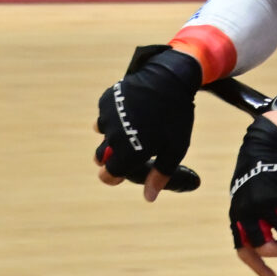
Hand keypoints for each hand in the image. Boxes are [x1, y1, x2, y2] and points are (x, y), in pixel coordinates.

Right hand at [93, 44, 202, 198]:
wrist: (169, 77)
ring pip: (104, 135)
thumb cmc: (175, 117)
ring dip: (114, 135)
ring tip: (136, 126)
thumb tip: (148, 198)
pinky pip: (105, 115)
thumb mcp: (174, 149)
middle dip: (112, 157)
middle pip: (101, 158)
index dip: (113, 177)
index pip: (109, 175)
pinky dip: (115, 117)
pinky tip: (132, 111)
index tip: (119, 174)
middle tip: (130, 149)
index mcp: (129, 151)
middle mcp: (113, 136)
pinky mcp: (106, 100)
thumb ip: (160, 175)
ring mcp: (107, 116)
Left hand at [230, 111, 276, 275]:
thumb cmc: (260, 169)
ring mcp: (267, 205)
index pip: (244, 250)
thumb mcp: (249, 195)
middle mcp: (250, 214)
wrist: (267, 139)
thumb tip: (273, 235)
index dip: (258, 267)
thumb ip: (256, 216)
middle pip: (266, 247)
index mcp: (239, 216)